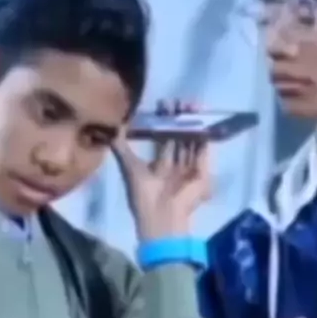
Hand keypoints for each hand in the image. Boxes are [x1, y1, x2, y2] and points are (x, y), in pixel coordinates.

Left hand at [113, 101, 209, 239]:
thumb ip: (121, 148)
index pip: (164, 138)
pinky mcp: (203, 173)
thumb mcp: (129, 167)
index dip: (164, 121)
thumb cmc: (143, 195)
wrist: (160, 216)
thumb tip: (111, 128)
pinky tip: (203, 120)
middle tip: (179, 101)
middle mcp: (176, 166)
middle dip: (180, 119)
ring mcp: (190, 169)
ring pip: (193, 140)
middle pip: (180, 137)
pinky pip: (205, 151)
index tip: (164, 104)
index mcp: (160, 165)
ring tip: (192, 104)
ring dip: (193, 123)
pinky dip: (205, 136)